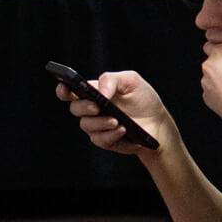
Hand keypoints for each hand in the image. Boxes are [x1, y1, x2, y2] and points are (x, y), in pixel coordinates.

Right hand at [56, 70, 170, 154]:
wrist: (158, 122)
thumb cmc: (143, 99)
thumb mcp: (131, 81)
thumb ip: (112, 80)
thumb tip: (100, 93)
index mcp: (93, 92)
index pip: (70, 91)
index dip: (63, 90)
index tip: (65, 89)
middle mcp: (91, 109)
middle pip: (75, 108)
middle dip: (84, 107)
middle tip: (97, 107)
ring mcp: (96, 126)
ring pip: (86, 125)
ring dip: (101, 123)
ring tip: (117, 120)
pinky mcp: (105, 140)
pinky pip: (100, 139)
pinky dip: (111, 134)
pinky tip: (122, 129)